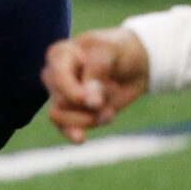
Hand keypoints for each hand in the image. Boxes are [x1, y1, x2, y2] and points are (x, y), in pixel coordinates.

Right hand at [42, 28, 150, 143]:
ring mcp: (63, 95)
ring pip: (58, 116)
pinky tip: (81, 138)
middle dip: (86, 107)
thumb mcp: (109, 52)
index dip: (74, 92)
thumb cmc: (117, 51)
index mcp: (61, 54)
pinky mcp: (72, 112)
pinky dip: (74, 132)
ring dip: (85, 120)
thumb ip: (97, 72)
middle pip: (60, 99)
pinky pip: (63, 127)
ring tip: (108, 115)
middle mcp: (56, 75)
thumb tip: (89, 103)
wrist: (134, 64)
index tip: (97, 101)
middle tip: (108, 100)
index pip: (57, 77)